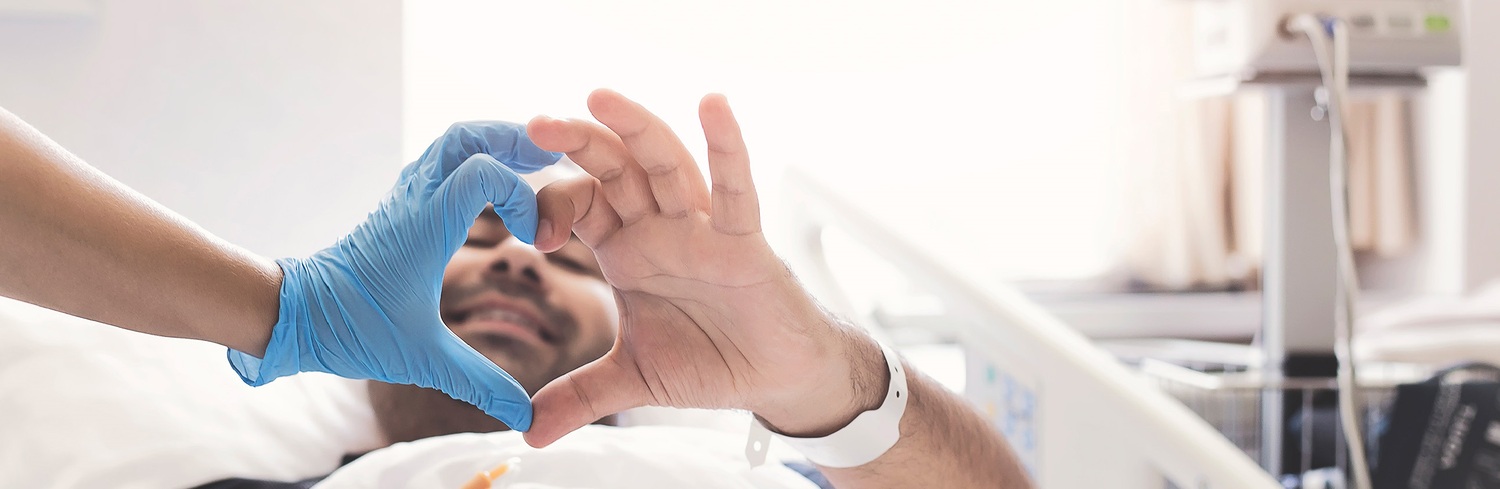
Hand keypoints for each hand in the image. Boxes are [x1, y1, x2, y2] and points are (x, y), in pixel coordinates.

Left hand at [226, 121, 559, 430]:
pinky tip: (492, 189)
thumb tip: (524, 419)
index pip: (483, 172)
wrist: (293, 316)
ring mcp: (404, 198)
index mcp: (425, 226)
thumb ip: (479, 383)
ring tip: (532, 162)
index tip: (534, 236)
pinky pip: (439, 163)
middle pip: (467, 136)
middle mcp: (415, 200)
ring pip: (451, 143)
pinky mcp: (399, 206)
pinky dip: (473, 161)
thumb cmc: (352, 330)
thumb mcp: (422, 360)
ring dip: (493, 144)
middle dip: (514, 140)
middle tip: (553, 159)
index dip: (521, 194)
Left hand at [522, 90, 887, 446]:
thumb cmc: (711, 359)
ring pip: (665, 165)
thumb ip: (581, 396)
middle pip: (614, 169)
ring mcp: (701, 228)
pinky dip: (727, 148)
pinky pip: (735, 189)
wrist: (774, 378)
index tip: (531, 235)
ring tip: (600, 97)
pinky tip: (714, 106)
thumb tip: (530, 431)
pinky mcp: (744, 241)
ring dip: (635, 129)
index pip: (580, 205)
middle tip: (537, 123)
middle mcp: (660, 227)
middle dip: (577, 144)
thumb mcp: (633, 379)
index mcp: (627, 249)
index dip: (551, 206)